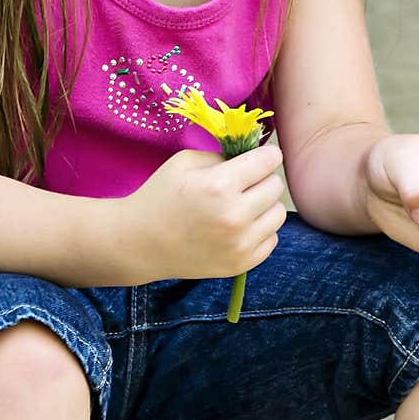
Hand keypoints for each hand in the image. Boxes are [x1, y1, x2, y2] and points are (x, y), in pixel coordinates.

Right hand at [122, 144, 287, 283]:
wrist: (140, 243)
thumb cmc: (160, 196)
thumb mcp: (184, 162)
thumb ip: (222, 156)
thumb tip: (253, 157)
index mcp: (219, 185)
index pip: (269, 161)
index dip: (265, 155)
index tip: (259, 157)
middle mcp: (235, 215)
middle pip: (276, 186)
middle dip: (262, 179)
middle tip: (243, 183)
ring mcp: (240, 243)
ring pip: (278, 213)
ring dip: (264, 206)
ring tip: (241, 205)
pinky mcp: (242, 264)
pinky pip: (271, 238)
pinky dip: (259, 230)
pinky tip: (237, 227)